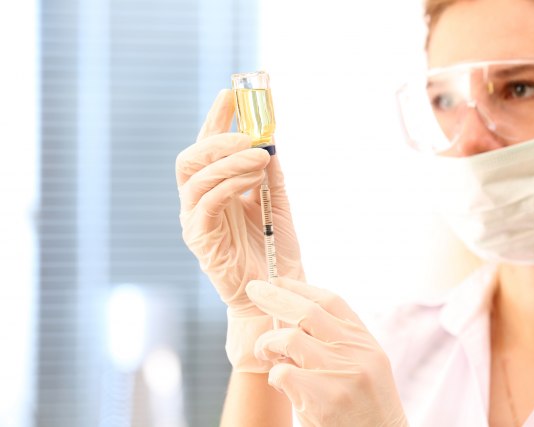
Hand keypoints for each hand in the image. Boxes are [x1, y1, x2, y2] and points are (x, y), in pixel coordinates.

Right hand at [176, 89, 304, 370]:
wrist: (279, 294)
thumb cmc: (276, 252)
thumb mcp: (278, 204)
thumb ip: (270, 175)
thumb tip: (270, 139)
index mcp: (216, 191)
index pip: (207, 148)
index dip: (216, 120)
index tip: (231, 93)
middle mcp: (199, 203)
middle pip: (191, 158)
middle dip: (217, 138)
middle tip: (249, 131)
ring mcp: (196, 222)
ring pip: (196, 178)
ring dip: (228, 160)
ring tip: (260, 155)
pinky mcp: (200, 241)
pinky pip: (206, 204)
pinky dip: (228, 184)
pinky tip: (252, 178)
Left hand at [246, 277, 408, 426]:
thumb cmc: (365, 408)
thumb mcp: (363, 366)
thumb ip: (336, 342)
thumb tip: (290, 318)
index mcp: (365, 342)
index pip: (331, 301)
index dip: (300, 287)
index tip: (277, 281)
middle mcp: (356, 352)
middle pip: (307, 311)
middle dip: (274, 297)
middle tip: (254, 290)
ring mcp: (340, 373)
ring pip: (289, 338)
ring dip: (267, 343)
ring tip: (264, 353)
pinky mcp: (324, 398)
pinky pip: (282, 373)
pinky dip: (274, 376)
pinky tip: (281, 385)